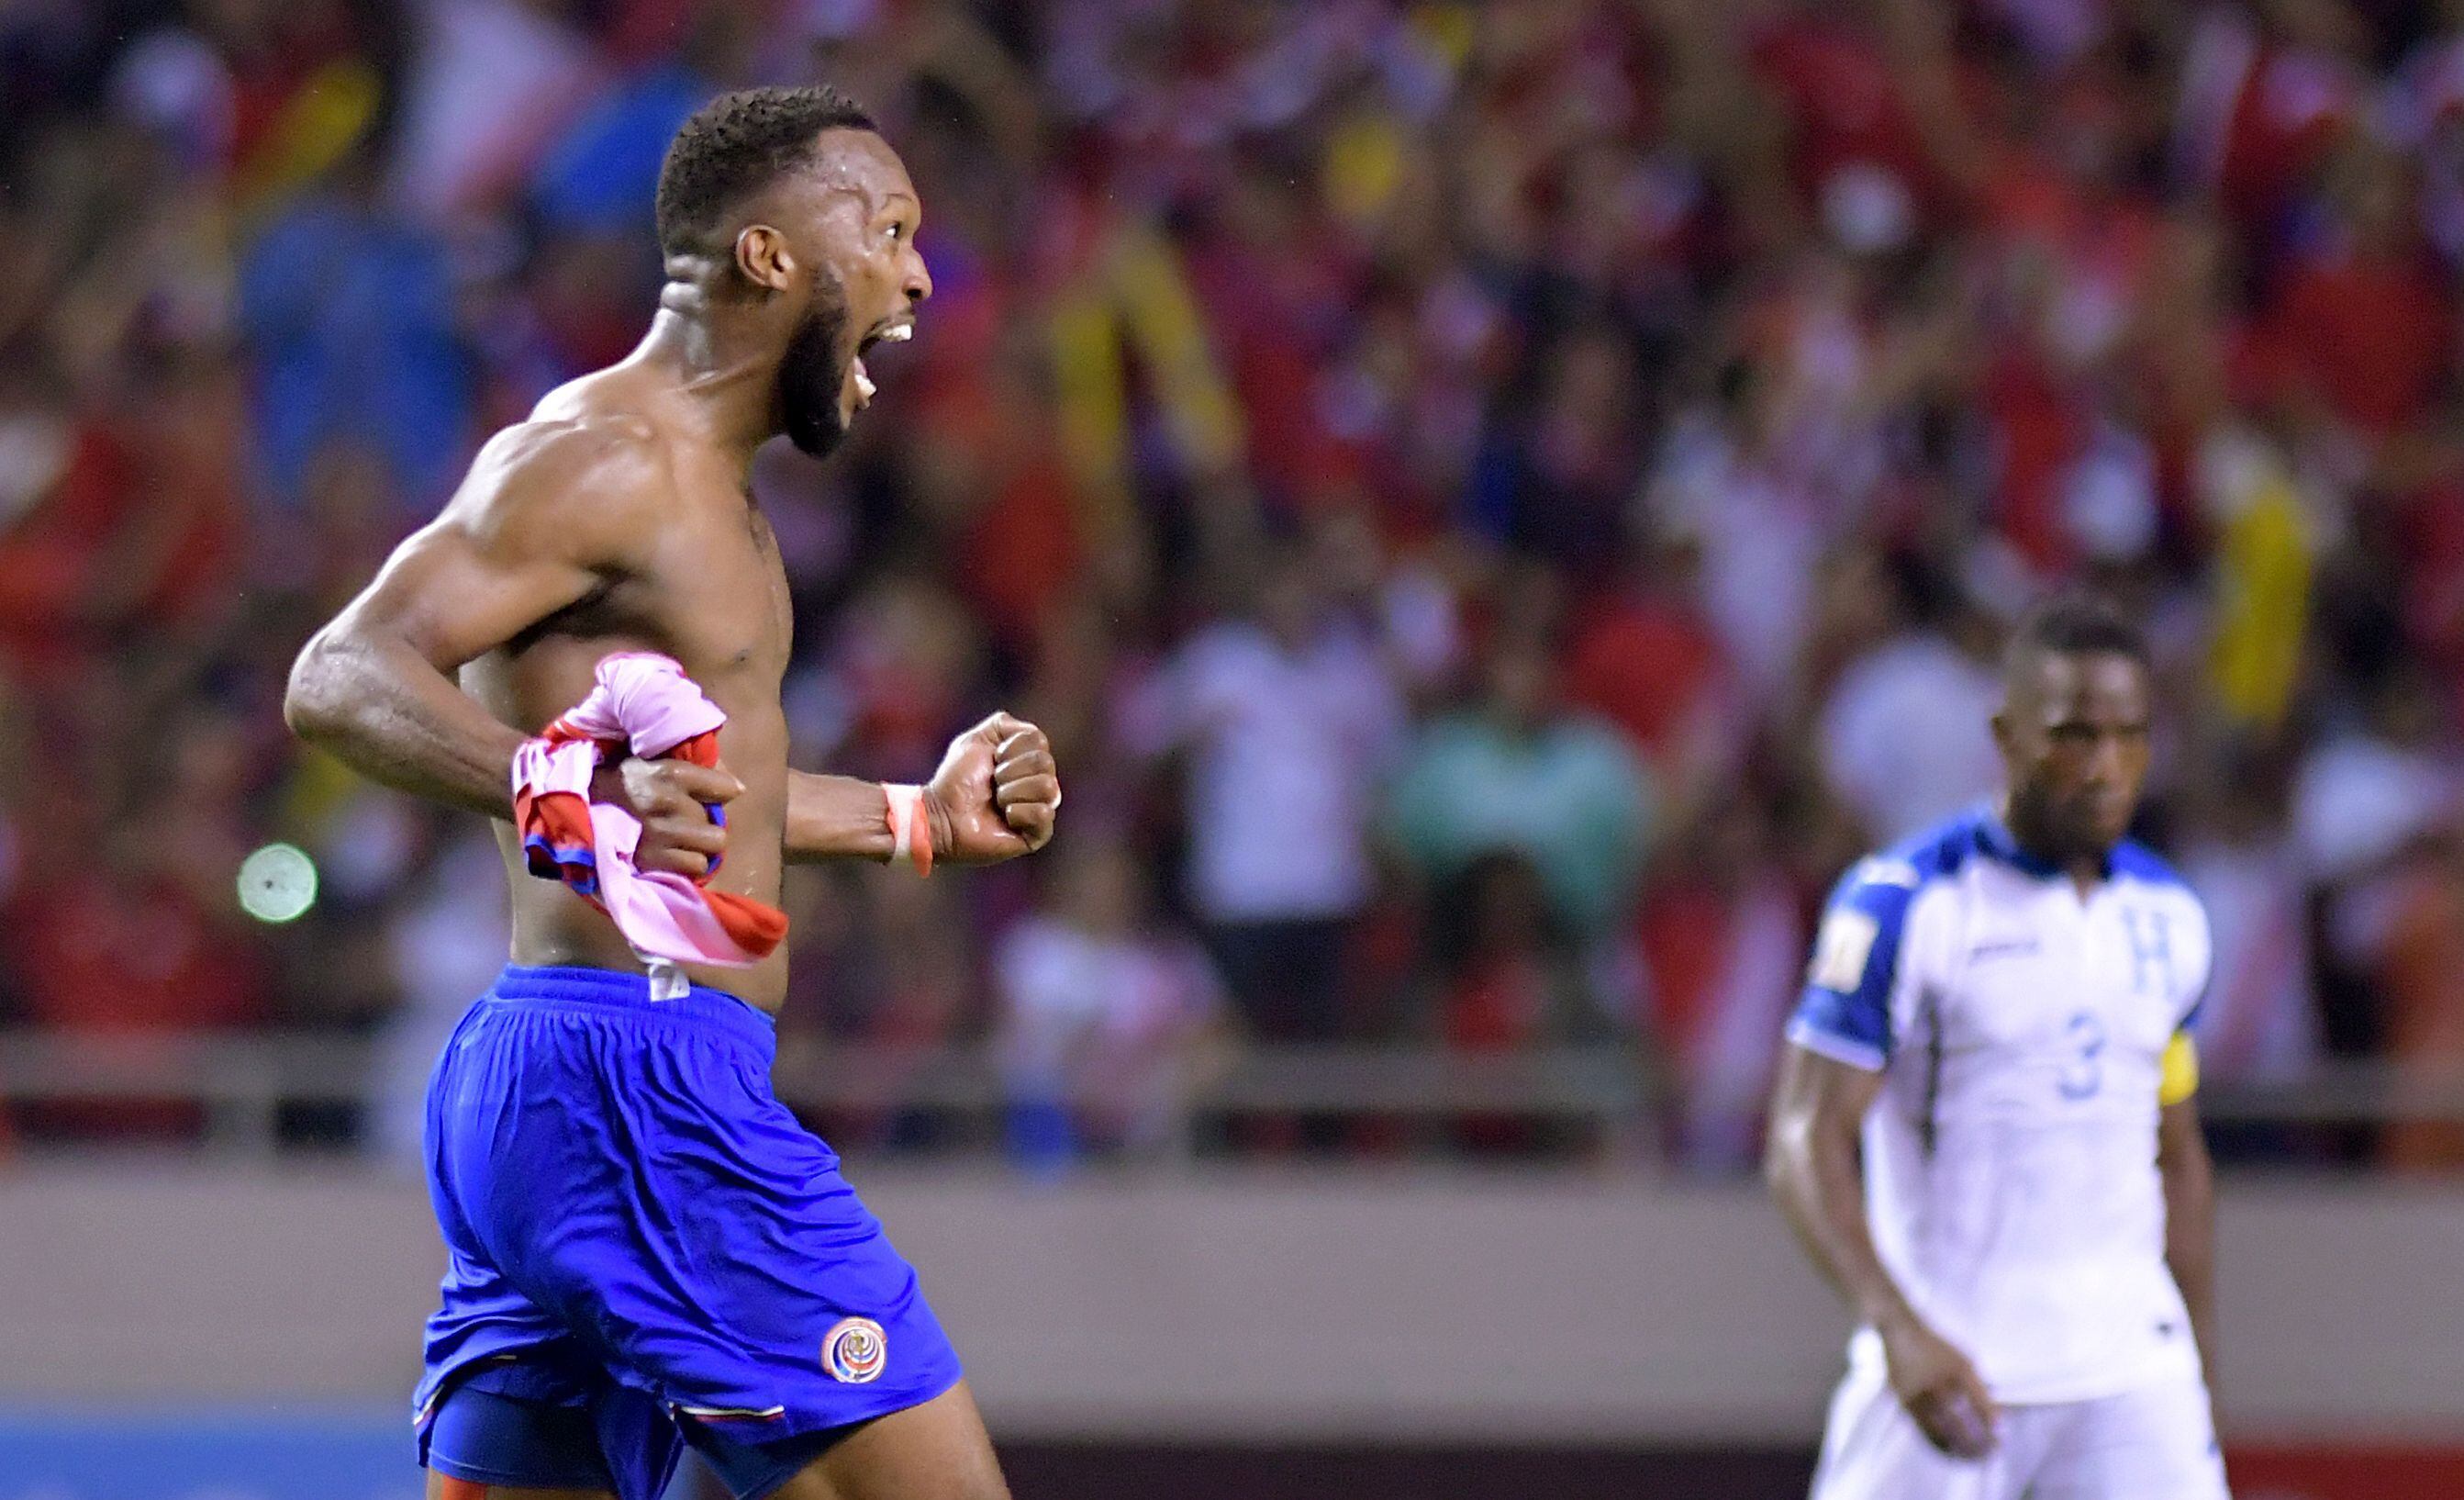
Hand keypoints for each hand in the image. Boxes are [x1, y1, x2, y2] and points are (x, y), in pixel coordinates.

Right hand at [593, 756, 741, 878]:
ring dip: (698, 845)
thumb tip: (732, 783)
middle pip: (717, 823)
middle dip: (705, 822)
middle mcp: (665, 803)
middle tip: (687, 819)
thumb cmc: (615, 779)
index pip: (725, 787)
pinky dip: (686, 863)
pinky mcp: (648, 861)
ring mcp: (657, 835)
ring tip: (680, 838)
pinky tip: (671, 854)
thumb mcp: (648, 758)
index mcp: (668, 773)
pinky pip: (693, 867)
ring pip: (711, 847)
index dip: (723, 791)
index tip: (716, 793)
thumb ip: (689, 764)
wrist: (569, 805)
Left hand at [924, 712, 1059, 864]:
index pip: (1039, 741)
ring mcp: (1040, 809)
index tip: (992, 760)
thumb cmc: (956, 779)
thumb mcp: (976, 740)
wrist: (942, 814)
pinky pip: (1043, 814)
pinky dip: (1018, 813)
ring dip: (1011, 792)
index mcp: (1028, 761)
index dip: (1010, 748)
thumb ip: (1003, 725)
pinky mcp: (1037, 834)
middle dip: (1010, 771)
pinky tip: (1004, 818)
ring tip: (996, 801)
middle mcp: (1039, 783)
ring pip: (1047, 787)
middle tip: (992, 783)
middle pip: (1045, 762)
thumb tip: (1032, 733)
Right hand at [1880, 1312, 1997, 1458]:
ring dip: (1960, 1448)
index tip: (2000, 1437)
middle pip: (1962, 1421)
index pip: (1980, 1403)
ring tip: (1972, 1458)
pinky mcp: (1904, 1401)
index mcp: (1959, 1369)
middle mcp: (1939, 1382)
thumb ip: (1978, 1387)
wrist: (1900, 1332)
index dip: (1991, 1423)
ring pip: (1943, 1430)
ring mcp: (1920, 1393)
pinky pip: (1924, 1430)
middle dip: (1979, 1441)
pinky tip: (1949, 1452)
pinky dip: (1939, 1445)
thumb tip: (1995, 1415)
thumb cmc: (1936, 1347)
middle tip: (1990, 1453)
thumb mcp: (1963, 1360)